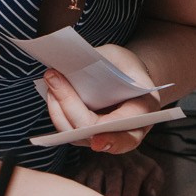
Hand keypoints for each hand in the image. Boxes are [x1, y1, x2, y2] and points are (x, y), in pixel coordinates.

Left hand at [40, 44, 161, 154]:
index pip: (127, 130)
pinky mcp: (86, 135)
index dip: (111, 137)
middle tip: (53, 78)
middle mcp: (127, 130)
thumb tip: (69, 63)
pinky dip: (57, 111)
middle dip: (70, 107)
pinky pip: (69, 130)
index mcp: (144, 110)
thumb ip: (100, 63)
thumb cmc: (125, 66)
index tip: (95, 138)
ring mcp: (104, 136)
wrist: (127, 76)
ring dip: (58, 109)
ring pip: (76, 136)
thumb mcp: (119, 57)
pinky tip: (52, 90)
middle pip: (94, 134)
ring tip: (51, 79)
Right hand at [69, 148, 165, 195]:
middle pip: (113, 179)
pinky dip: (77, 190)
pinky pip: (78, 180)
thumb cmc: (134, 166)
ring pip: (94, 180)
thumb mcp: (152, 170)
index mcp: (132, 166)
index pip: (132, 178)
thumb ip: (155, 182)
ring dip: (95, 194)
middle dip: (112, 194)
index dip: (130, 192)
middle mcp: (114, 165)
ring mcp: (97, 167)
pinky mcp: (84, 170)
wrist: (115, 144)